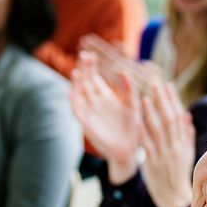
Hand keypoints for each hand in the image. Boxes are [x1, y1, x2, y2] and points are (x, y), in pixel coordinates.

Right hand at [70, 51, 140, 182]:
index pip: (95, 79)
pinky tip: (72, 91)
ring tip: (78, 71)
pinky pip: (77, 110)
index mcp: (107, 98)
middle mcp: (96, 104)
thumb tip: (122, 70)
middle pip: (86, 83)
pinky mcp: (87, 124)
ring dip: (77, 83)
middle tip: (84, 56)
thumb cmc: (132, 130)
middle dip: (84, 70)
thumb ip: (128, 90)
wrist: (128, 152)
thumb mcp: (133, 106)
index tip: (91, 55)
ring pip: (79, 94)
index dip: (92, 67)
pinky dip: (73, 101)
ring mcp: (90, 113)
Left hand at [139, 82, 194, 206]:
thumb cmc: (179, 175)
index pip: (179, 117)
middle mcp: (174, 147)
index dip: (173, 101)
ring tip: (145, 97)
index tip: (168, 86)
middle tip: (156, 84)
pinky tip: (137, 120)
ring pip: (158, 130)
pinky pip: (148, 145)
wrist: (175, 198)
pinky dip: (143, 132)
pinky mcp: (153, 163)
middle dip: (163, 101)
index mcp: (183, 143)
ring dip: (151, 113)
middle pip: (169, 120)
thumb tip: (186, 116)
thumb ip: (186, 135)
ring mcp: (164, 155)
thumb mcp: (186, 154)